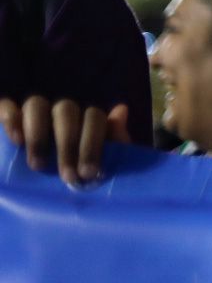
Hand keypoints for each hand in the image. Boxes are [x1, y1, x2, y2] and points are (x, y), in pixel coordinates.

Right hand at [0, 97, 131, 187]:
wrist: (30, 185)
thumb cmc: (71, 171)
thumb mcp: (95, 162)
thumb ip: (114, 140)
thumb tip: (121, 110)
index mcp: (82, 118)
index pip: (93, 117)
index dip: (93, 144)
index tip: (89, 173)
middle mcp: (58, 110)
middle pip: (67, 111)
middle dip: (68, 145)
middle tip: (67, 176)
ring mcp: (31, 110)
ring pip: (37, 105)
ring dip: (39, 135)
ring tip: (38, 166)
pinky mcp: (7, 113)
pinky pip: (6, 106)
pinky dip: (11, 119)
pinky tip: (16, 141)